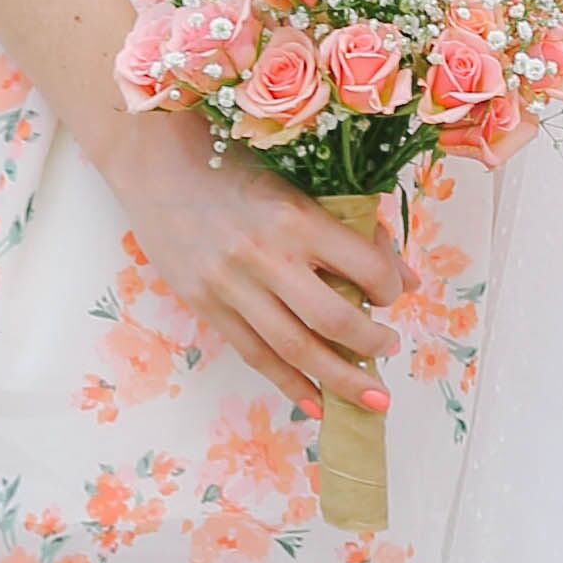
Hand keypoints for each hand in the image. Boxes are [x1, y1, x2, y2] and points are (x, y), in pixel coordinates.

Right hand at [108, 120, 399, 414]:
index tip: (392, 293)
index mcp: (295, 217)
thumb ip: (354, 229)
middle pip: (332, 319)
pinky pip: (254, 354)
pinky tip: (316, 402)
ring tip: (371, 397)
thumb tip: (407, 281)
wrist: (155, 161)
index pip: (363, 267)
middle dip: (371, 345)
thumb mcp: (299, 184)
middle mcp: (264, 256)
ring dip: (339, 378)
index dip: (389, 287)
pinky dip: (289, 383)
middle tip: (389, 350)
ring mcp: (230, 285)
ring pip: (294, 348)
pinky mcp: (204, 305)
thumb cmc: (234, 163)